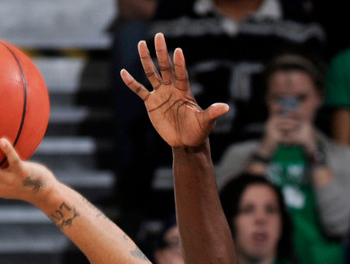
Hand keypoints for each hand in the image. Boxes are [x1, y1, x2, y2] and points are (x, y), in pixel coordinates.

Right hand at [121, 33, 228, 148]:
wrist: (186, 142)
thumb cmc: (198, 131)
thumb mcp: (206, 122)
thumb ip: (212, 113)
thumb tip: (226, 107)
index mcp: (184, 90)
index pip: (181, 74)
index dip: (180, 64)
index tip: (178, 51)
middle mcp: (172, 88)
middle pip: (165, 68)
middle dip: (162, 53)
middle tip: (159, 35)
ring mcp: (160, 94)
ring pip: (152, 74)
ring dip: (146, 59)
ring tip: (142, 44)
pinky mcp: (151, 103)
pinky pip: (139, 90)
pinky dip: (132, 82)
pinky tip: (123, 73)